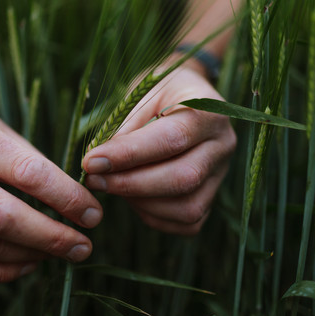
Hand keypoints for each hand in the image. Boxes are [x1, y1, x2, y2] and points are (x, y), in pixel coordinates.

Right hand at [0, 106, 102, 281]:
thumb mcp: (9, 134)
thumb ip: (39, 168)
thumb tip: (80, 208)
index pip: (27, 174)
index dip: (67, 198)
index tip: (94, 215)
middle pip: (2, 217)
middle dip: (51, 237)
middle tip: (83, 247)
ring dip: (31, 255)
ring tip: (60, 252)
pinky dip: (2, 273)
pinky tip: (28, 264)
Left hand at [82, 65, 235, 234]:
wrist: (182, 95)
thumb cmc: (157, 93)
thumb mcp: (139, 95)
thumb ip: (124, 129)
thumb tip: (99, 164)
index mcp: (209, 111)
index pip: (171, 139)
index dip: (129, 154)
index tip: (91, 162)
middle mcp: (222, 144)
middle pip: (183, 178)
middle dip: (131, 184)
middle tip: (94, 180)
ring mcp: (221, 173)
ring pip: (187, 207)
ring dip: (141, 204)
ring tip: (111, 186)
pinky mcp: (213, 195)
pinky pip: (187, 222)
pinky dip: (154, 216)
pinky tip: (132, 198)